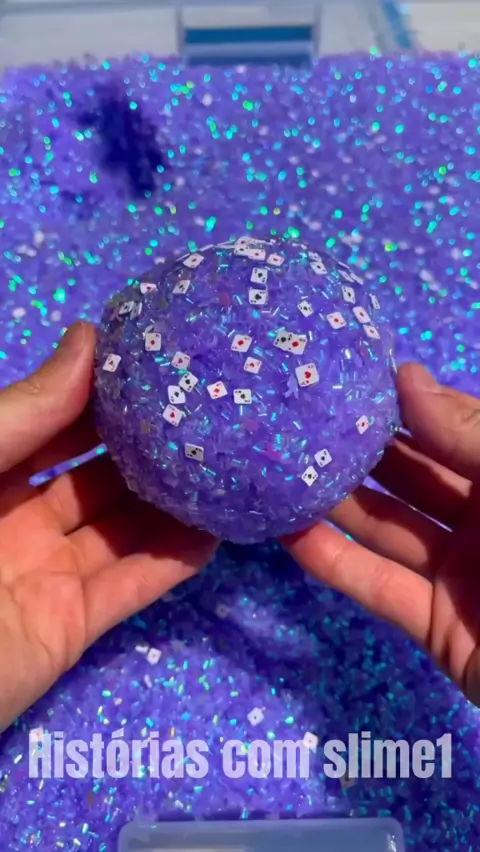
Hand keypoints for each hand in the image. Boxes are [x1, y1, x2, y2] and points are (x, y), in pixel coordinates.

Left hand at [0, 322, 217, 731]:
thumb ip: (22, 412)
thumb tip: (90, 338)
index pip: (53, 424)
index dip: (103, 395)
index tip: (161, 366)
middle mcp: (15, 519)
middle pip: (96, 477)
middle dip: (149, 448)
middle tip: (210, 416)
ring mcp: (45, 575)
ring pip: (121, 531)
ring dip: (173, 504)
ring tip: (229, 466)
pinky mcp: (68, 627)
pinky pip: (130, 587)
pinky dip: (173, 562)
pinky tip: (217, 530)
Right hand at [284, 364, 479, 705]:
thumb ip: (472, 434)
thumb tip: (407, 377)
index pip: (452, 426)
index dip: (406, 402)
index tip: (347, 378)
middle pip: (413, 475)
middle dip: (359, 449)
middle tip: (298, 420)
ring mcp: (460, 573)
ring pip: (388, 529)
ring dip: (336, 503)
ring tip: (280, 469)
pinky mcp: (437, 627)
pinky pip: (380, 588)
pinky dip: (335, 564)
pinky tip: (289, 534)